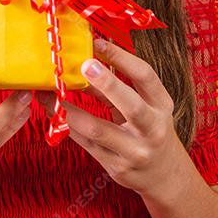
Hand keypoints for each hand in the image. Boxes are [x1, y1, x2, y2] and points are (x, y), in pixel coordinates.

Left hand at [35, 38, 185, 195]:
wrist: (163, 174)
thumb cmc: (150, 129)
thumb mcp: (145, 105)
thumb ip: (118, 87)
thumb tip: (86, 60)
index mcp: (162, 105)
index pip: (145, 76)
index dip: (122, 57)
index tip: (98, 42)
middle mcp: (152, 129)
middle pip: (132, 106)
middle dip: (108, 84)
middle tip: (85, 65)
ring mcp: (135, 151)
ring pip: (98, 129)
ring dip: (72, 111)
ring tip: (54, 95)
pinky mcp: (117, 167)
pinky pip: (87, 144)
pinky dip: (70, 127)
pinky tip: (57, 114)